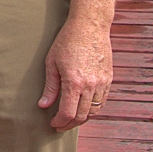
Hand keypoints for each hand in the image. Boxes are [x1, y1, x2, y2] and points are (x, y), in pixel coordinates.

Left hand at [38, 15, 112, 130]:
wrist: (90, 26)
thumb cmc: (67, 41)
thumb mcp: (52, 62)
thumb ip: (50, 87)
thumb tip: (43, 105)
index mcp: (74, 82)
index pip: (68, 113)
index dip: (60, 122)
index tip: (53, 124)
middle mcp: (91, 85)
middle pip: (82, 116)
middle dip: (70, 124)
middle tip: (60, 125)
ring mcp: (102, 83)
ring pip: (94, 111)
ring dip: (82, 118)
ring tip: (71, 118)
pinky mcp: (109, 79)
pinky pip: (103, 101)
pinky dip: (93, 109)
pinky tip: (83, 107)